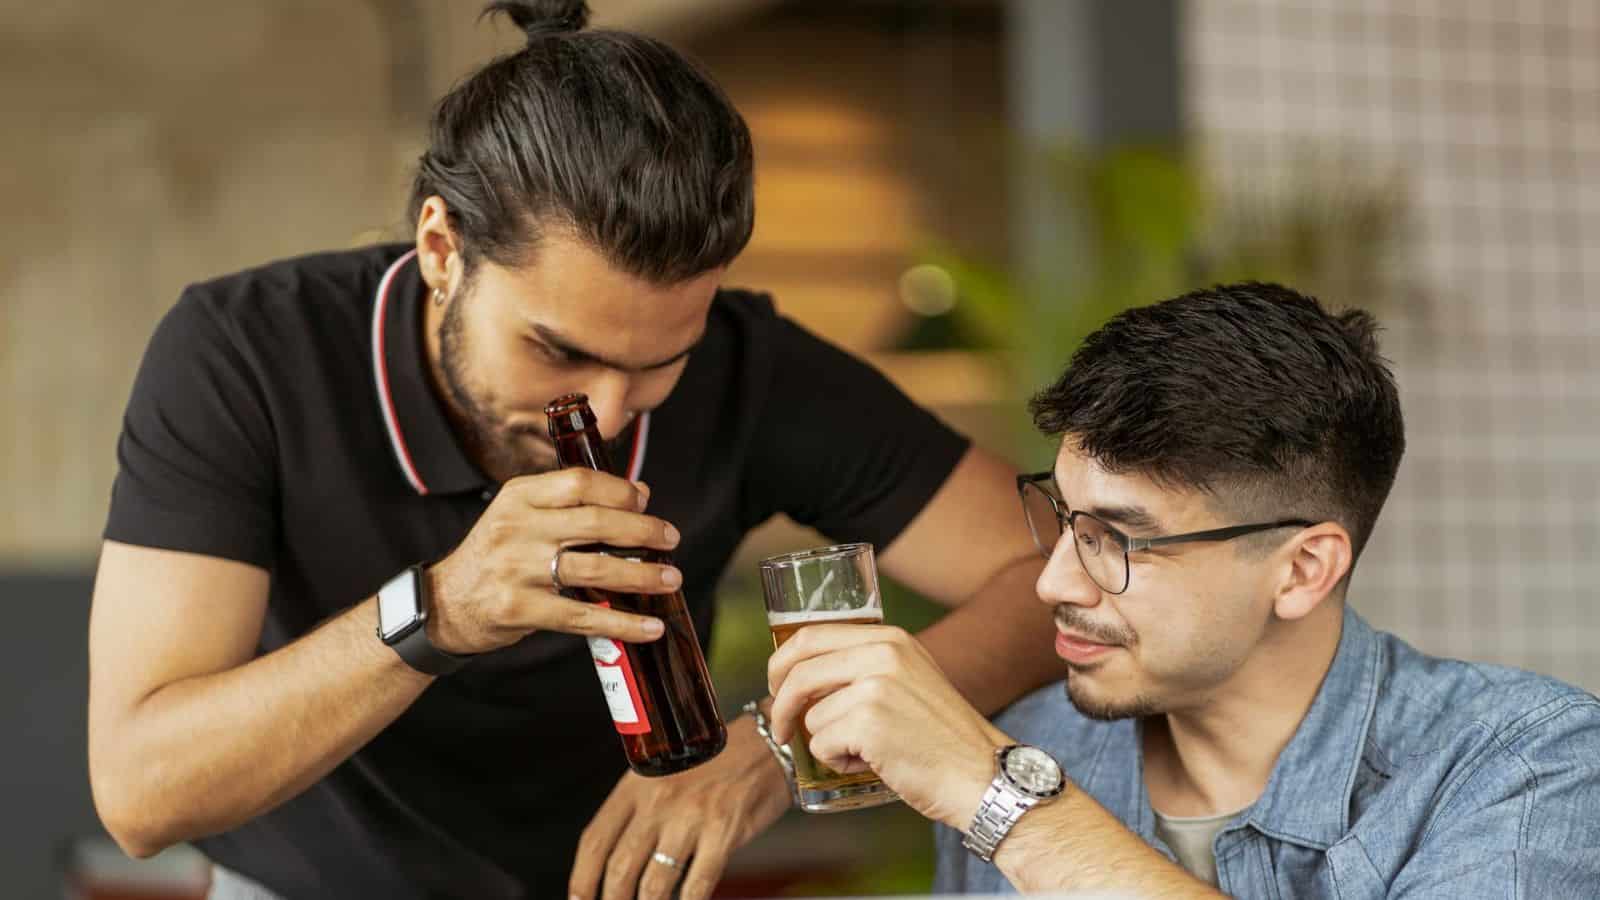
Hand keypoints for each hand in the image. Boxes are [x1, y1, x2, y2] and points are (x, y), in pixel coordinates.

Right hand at [424, 469, 683, 653]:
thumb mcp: (522, 516)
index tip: (646, 503)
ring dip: (641, 575)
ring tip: (671, 579)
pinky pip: (582, 616)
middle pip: (594, 522)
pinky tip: (649, 626)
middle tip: (671, 539)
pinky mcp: (519, 608)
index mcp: (519, 496)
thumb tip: (640, 493)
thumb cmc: (496, 556)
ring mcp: (517, 569)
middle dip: (642, 531)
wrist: (445, 604)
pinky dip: (621, 622)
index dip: (620, 491)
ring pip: (594, 567)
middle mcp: (517, 527)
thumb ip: (573, 503)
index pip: (579, 481)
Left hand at [569, 714, 792, 899]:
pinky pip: (697, 885)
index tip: (579, 899)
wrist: (767, 743)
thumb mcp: (665, 774)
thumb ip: (640, 810)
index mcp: (636, 785)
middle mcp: (658, 801)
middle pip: (620, 868)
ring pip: (654, 884)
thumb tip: (619, 859)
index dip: (581, 879)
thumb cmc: (716, 761)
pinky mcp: (723, 832)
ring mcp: (690, 818)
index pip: (595, 840)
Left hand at [767, 625, 1010, 830]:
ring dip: (827, 742)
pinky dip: (839, 762)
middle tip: (781, 726)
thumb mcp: (911, 679)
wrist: (982, 775)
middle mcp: (882, 654)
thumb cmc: (943, 738)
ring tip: (867, 752)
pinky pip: (822, 744)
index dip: (782, 662)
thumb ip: (867, 667)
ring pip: (810, 715)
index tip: (776, 685)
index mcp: (890, 638)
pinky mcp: (869, 722)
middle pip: (798, 670)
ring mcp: (875, 686)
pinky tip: (873, 764)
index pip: (811, 635)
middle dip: (779, 701)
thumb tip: (803, 677)